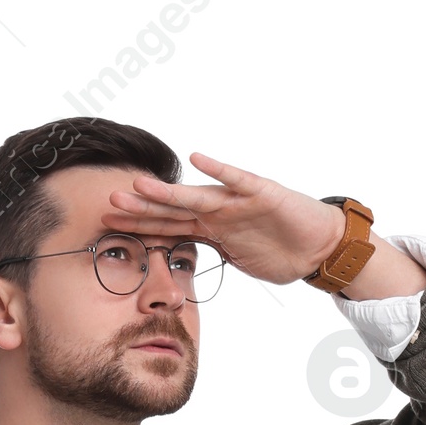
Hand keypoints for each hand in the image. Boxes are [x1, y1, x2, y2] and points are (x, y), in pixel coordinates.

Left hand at [105, 153, 345, 285]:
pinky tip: (198, 158)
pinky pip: (237, 180)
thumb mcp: (237, 258)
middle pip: (173, 211)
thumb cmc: (280, 250)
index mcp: (211, 228)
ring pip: (196, 196)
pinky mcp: (261, 193)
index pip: (168, 227)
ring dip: (167, 192)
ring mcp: (237, 201)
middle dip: (142, 208)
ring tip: (139, 184)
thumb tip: (183, 266)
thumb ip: (211, 254)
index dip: (139, 227)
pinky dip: (219, 171)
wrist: (318, 245)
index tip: (107, 227)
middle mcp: (218, 211)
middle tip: (110, 204)